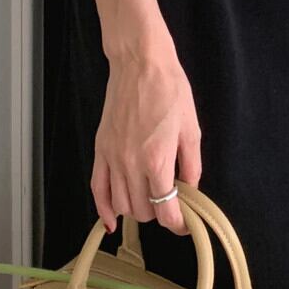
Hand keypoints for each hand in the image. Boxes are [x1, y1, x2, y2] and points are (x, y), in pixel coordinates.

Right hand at [91, 32, 201, 236]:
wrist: (140, 63)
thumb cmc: (170, 90)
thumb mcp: (191, 129)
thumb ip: (192, 166)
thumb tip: (190, 190)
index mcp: (157, 162)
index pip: (166, 212)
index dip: (178, 224)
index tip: (185, 223)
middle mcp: (131, 165)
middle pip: (143, 212)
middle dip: (160, 213)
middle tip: (171, 201)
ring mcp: (112, 158)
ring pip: (121, 205)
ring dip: (137, 210)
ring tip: (150, 199)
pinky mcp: (100, 149)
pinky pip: (97, 188)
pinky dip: (103, 209)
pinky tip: (111, 219)